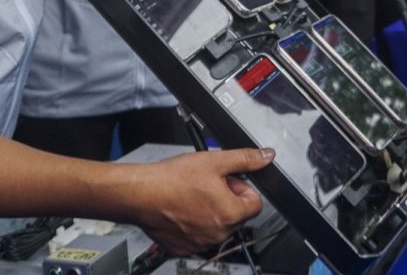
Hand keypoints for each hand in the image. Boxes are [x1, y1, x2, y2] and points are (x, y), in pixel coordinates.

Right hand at [128, 147, 273, 254]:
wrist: (141, 194)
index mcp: (231, 214)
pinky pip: (198, 237)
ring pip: (217, 226)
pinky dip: (194, 224)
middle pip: (236, 215)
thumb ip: (245, 159)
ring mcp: (200, 244)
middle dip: (227, 199)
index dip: (242, 188)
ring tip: (192, 196)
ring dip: (211, 212)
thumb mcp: (215, 161)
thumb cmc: (173, 179)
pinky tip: (182, 209)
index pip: (255, 203)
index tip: (228, 181)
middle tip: (207, 185)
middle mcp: (218, 234)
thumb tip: (266, 156)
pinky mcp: (183, 249)